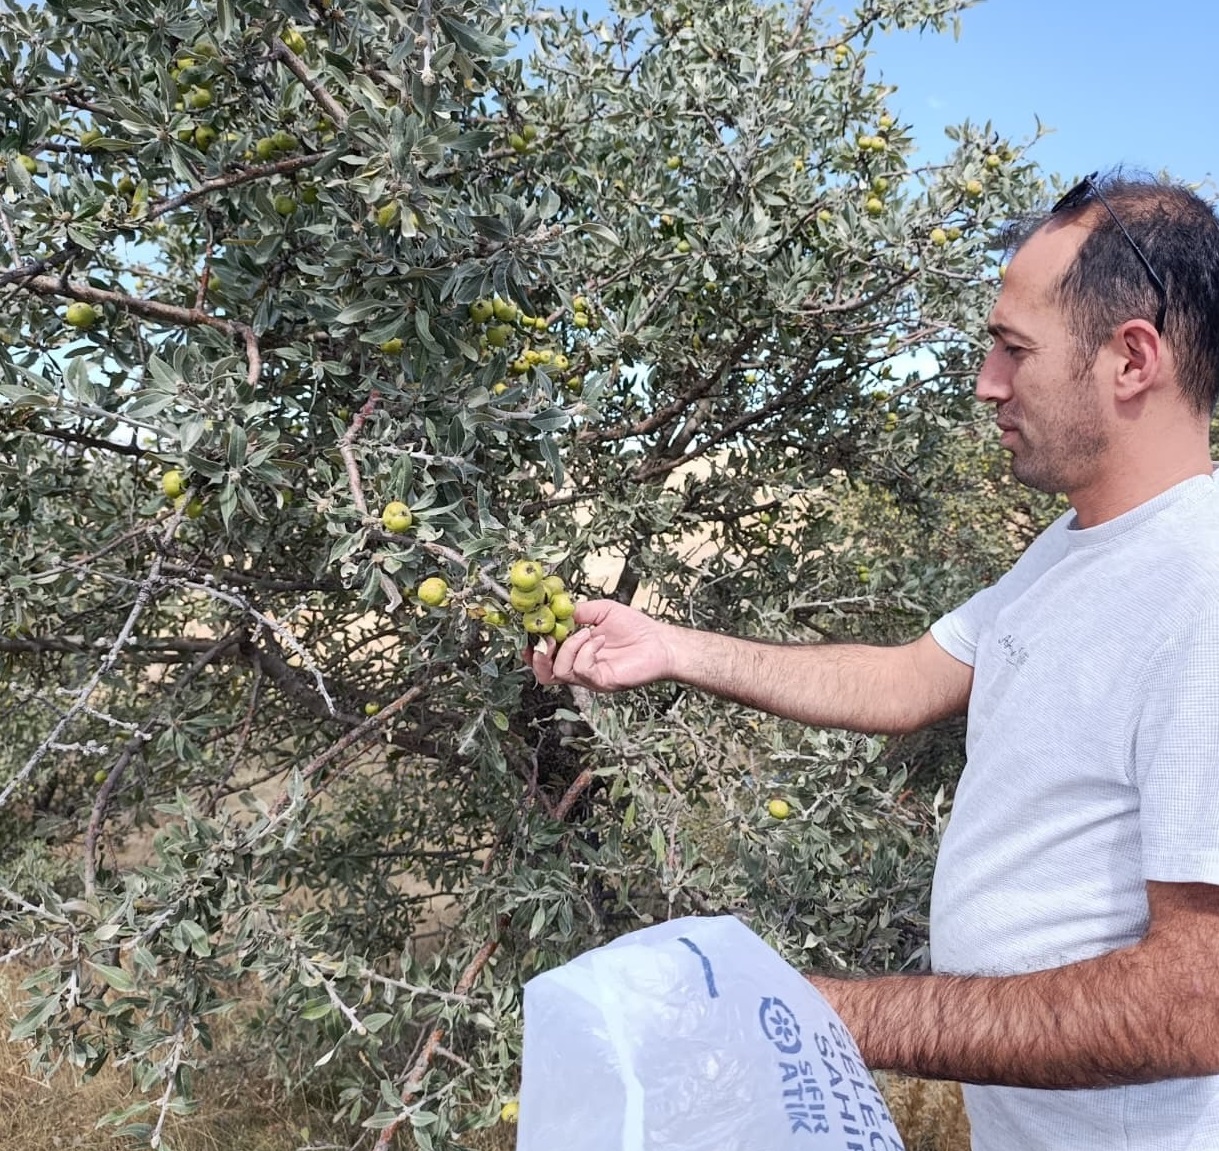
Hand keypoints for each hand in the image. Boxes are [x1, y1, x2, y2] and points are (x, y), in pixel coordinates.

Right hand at [524, 599, 679, 692]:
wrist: (660, 642)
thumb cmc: (636, 628)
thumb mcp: (602, 611)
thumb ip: (579, 611)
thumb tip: (556, 609)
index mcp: (576, 652)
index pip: (544, 658)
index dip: (532, 648)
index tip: (531, 631)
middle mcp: (580, 667)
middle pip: (544, 674)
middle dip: (539, 656)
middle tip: (547, 638)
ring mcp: (590, 677)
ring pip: (560, 671)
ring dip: (568, 648)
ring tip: (586, 633)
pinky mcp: (602, 681)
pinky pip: (581, 670)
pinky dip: (586, 652)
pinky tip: (598, 639)